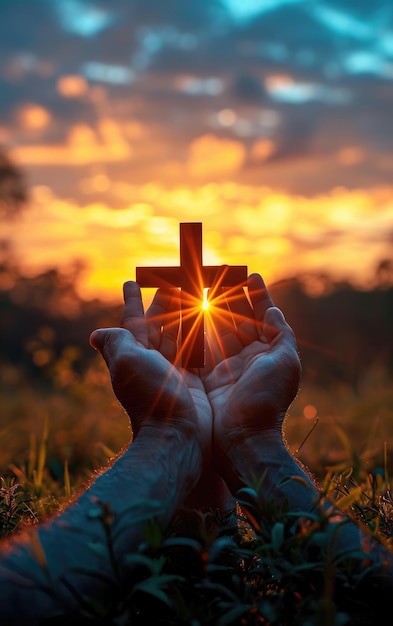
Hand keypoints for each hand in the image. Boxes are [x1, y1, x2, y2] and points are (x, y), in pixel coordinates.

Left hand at [90, 282, 210, 464]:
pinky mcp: (196, 380)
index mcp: (135, 353)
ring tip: (195, 293)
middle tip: (174, 280)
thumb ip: (116, 342)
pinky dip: (205, 332)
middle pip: (160, 323)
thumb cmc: (150, 395)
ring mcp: (176, 370)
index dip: (133, 300)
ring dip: (187, 312)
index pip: (133, 320)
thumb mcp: (127, 362)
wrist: (177, 434)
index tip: (132, 282)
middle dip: (166, 301)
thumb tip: (95, 334)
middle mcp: (154, 360)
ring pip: (182, 333)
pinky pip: (200, 349)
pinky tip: (211, 320)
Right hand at [200, 273, 300, 472]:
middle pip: (239, 320)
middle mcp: (248, 359)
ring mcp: (226, 367)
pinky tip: (189, 311)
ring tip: (203, 287)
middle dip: (231, 297)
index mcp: (268, 354)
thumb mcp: (285, 364)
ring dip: (211, 308)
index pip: (263, 317)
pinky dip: (196, 329)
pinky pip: (200, 347)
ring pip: (218, 330)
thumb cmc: (268, 400)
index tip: (251, 275)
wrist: (243, 440)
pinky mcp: (206, 377)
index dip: (258, 296)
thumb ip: (281, 334)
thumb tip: (274, 310)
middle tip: (221, 275)